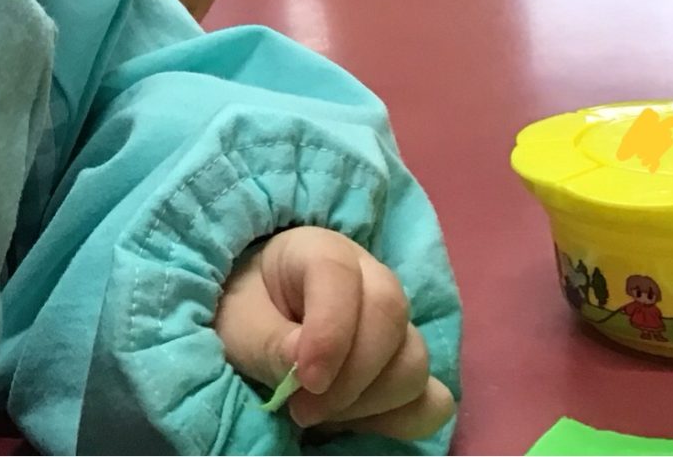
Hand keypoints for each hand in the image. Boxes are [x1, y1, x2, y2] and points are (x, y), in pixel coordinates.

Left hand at [214, 227, 454, 439]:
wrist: (255, 324)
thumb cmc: (244, 312)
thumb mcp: (239, 324)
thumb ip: (270, 343)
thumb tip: (308, 371)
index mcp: (320, 251)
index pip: (341, 277)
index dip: (329, 333)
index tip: (304, 381)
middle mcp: (370, 277)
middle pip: (391, 315)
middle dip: (351, 376)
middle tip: (303, 409)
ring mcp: (396, 323)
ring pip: (415, 360)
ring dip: (370, 402)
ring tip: (319, 413)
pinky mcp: (406, 364)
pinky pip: (433, 398)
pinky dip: (402, 419)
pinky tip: (357, 421)